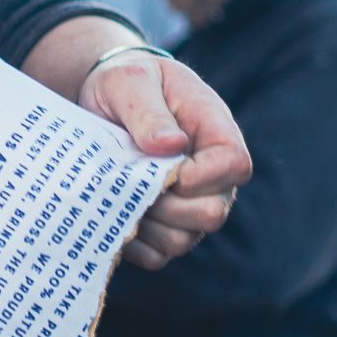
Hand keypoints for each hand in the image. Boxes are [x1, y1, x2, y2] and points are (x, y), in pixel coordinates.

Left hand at [78, 53, 251, 269]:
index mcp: (214, 131)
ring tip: (119, 194)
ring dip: (147, 224)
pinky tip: (113, 214)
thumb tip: (170, 145)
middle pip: (213, 213)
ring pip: (183, 240)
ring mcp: (189, 204)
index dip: (202, 176)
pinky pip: (156, 256)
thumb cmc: (125, 83)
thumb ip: (148, 110)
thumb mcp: (130, 81)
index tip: (164, 167)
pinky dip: (133, 243)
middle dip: (169, 205)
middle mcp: (210, 175)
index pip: (234, 165)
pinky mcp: (163, 226)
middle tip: (132, 181)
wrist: (102, 101)